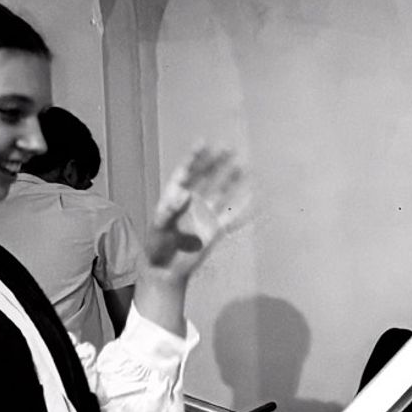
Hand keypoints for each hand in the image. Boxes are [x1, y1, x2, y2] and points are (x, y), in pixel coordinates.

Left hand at [142, 145, 250, 277]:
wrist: (166, 268)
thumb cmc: (157, 246)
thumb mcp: (160, 227)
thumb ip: (171, 210)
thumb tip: (186, 194)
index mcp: (174, 196)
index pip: (185, 173)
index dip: (194, 158)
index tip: (203, 143)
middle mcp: (191, 202)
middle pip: (206, 177)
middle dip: (216, 162)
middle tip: (229, 147)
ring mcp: (205, 215)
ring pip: (221, 193)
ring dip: (231, 180)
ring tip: (243, 166)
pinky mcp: (216, 229)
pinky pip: (233, 217)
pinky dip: (244, 209)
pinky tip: (254, 198)